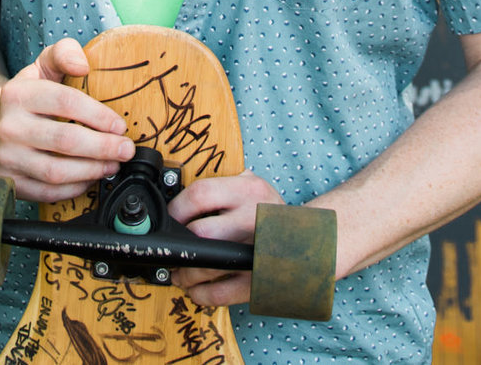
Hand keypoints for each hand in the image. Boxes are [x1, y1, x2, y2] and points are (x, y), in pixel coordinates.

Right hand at [0, 37, 135, 203]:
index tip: (120, 125)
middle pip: (64, 141)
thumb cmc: (29, 96)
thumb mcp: (43, 66)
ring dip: (92, 170)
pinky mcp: (10, 181)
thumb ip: (64, 53)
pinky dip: (73, 189)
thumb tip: (83, 64)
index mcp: (18, 94)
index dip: (98, 115)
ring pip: (56, 171)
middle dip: (103, 147)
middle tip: (126, 149)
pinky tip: (89, 179)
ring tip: (112, 164)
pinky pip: (46, 192)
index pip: (65, 102)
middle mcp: (9, 126)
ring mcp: (6, 157)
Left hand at [167, 170, 288, 308]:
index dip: (177, 209)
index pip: (201, 194)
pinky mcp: (259, 281)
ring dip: (185, 274)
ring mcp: (256, 252)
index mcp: (248, 189)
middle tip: (171, 252)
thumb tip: (179, 196)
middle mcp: (253, 218)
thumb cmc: (270, 211)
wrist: (311, 236)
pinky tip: (196, 289)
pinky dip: (201, 294)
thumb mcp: (252, 186)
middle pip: (201, 233)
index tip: (169, 220)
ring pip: (207, 266)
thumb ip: (223, 186)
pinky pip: (221, 293)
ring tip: (179, 274)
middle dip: (179, 247)